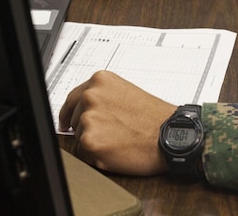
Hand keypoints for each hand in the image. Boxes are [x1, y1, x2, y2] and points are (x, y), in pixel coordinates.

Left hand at [59, 71, 174, 175]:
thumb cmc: (155, 118)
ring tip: (118, 140)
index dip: (70, 113)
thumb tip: (81, 110)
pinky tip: (116, 150)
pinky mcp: (90, 142)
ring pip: (79, 138)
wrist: (171, 135)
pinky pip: (84, 155)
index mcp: (100, 81)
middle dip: (87, 129)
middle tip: (111, 134)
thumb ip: (102, 97)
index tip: (66, 122)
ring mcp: (89, 119)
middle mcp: (91, 96)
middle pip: (74, 120)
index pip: (72, 98)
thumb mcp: (126, 93)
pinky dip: (97, 157)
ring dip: (94, 142)